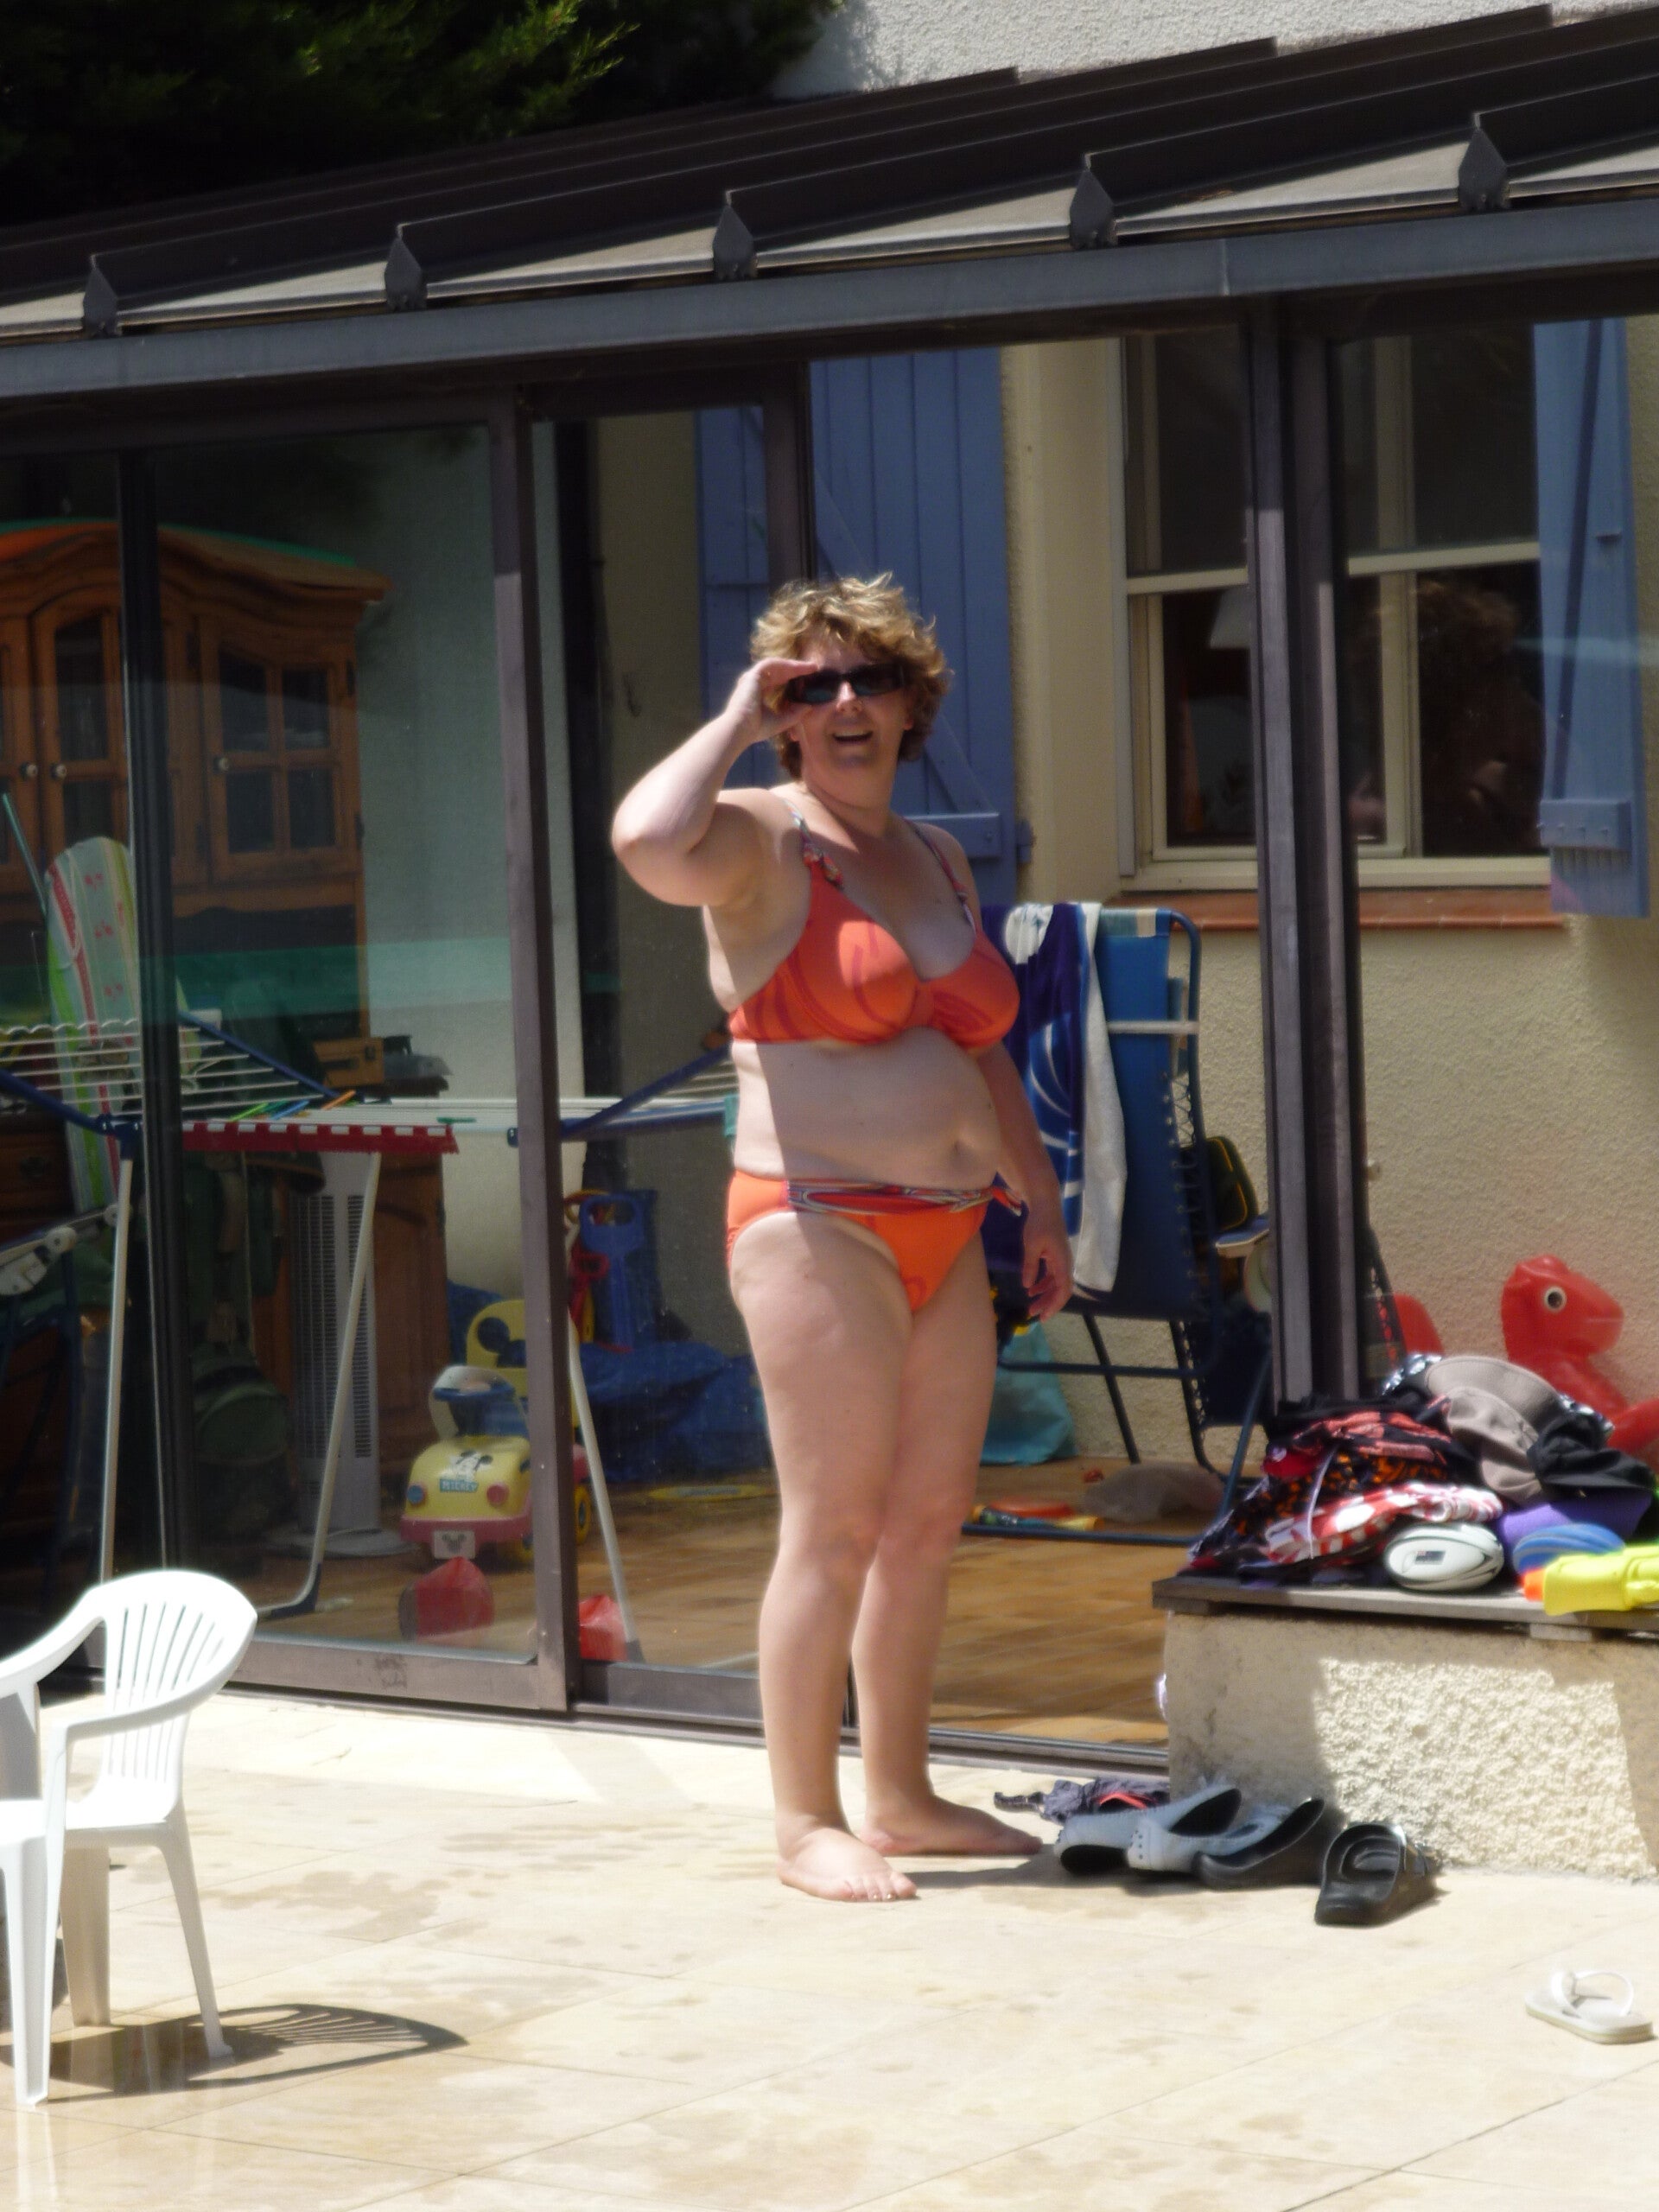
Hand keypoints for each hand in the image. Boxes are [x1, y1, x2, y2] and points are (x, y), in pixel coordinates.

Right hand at [727, 657, 818, 750]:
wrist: (740, 730)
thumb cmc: (756, 729)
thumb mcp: (781, 721)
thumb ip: (795, 713)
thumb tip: (809, 706)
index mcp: (757, 693)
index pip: (777, 681)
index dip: (792, 678)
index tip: (808, 678)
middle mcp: (753, 684)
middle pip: (778, 672)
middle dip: (796, 669)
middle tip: (814, 668)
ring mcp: (751, 678)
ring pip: (776, 666)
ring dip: (793, 665)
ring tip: (810, 667)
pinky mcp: (752, 675)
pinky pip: (771, 664)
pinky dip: (785, 663)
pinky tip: (798, 666)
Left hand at [1021, 1200, 1072, 1321]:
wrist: (1045, 1205)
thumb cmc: (1039, 1223)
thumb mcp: (1031, 1245)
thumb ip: (1030, 1266)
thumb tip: (1028, 1286)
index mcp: (1062, 1262)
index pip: (1063, 1289)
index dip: (1055, 1304)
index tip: (1044, 1315)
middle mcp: (1065, 1263)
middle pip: (1060, 1290)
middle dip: (1048, 1303)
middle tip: (1034, 1314)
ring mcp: (1060, 1260)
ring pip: (1055, 1284)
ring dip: (1045, 1295)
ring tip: (1031, 1306)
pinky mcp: (1054, 1256)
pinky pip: (1052, 1276)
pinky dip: (1043, 1284)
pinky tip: (1031, 1289)